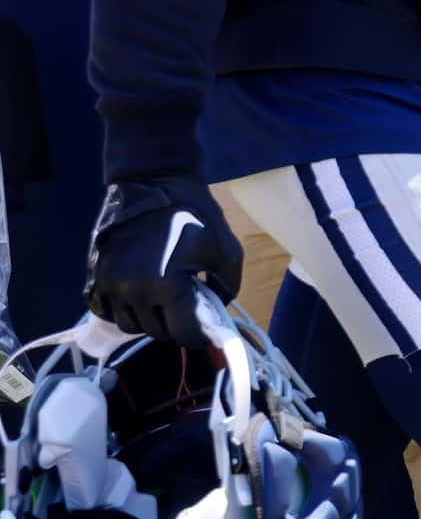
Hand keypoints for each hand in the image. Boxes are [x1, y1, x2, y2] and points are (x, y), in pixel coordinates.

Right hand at [86, 177, 243, 346]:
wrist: (154, 182)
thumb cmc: (196, 215)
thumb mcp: (227, 252)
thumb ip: (226, 289)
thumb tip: (215, 315)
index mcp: (166, 285)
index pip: (183, 333)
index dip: (199, 336)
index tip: (207, 332)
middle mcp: (132, 289)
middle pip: (155, 332)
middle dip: (175, 328)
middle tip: (188, 316)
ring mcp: (109, 282)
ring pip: (129, 324)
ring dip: (148, 321)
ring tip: (165, 306)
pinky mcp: (94, 274)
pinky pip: (105, 309)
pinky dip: (123, 310)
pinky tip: (140, 298)